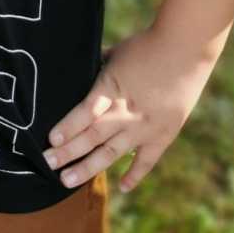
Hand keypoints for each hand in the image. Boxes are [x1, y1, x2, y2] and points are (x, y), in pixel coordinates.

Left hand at [44, 27, 216, 192]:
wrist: (186, 49)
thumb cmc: (147, 45)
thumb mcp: (115, 53)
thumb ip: (97, 66)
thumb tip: (78, 71)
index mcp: (111, 87)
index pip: (84, 112)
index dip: (67, 127)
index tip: (51, 139)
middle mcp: (126, 111)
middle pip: (92, 136)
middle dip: (68, 151)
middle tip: (47, 163)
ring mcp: (144, 126)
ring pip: (111, 153)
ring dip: (88, 168)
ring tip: (66, 180)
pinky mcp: (163, 134)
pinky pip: (146, 161)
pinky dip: (134, 175)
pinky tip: (121, 187)